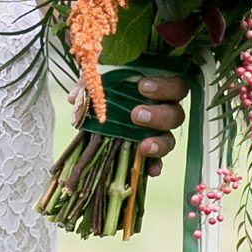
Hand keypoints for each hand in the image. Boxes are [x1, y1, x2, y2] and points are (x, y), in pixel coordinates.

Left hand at [64, 67, 188, 172]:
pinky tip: (151, 170)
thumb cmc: (106, 87)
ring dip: (159, 143)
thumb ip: (90, 84)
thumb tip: (74, 98)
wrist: (99, 109)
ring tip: (143, 146)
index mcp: (159, 89)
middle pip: (176, 114)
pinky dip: (155, 165)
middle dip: (158, 116)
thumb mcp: (98, 81)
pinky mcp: (150, 152)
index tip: (142, 87)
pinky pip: (159, 161)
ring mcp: (159, 133)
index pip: (176, 86)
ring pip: (170, 139)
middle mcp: (165, 111)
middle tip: (136, 115)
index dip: (164, 86)